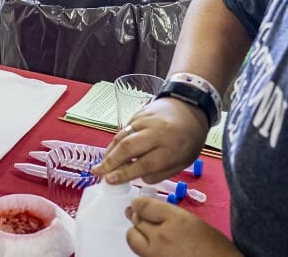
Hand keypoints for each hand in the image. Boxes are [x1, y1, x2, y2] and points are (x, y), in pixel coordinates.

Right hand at [92, 98, 207, 184]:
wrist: (189, 107)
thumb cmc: (188, 140)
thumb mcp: (182, 162)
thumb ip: (159, 172)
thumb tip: (135, 177)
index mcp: (172, 147)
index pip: (145, 163)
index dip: (125, 173)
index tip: (110, 181)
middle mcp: (157, 132)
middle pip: (128, 147)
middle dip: (111, 162)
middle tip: (98, 173)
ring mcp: (146, 120)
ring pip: (122, 137)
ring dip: (109, 152)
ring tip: (100, 165)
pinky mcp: (138, 113)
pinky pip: (124, 129)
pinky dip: (115, 142)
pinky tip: (110, 153)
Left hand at [126, 197, 240, 256]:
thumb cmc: (217, 249)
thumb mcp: (195, 222)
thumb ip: (172, 215)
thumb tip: (155, 213)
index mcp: (176, 219)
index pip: (144, 205)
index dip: (139, 203)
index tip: (138, 203)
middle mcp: (162, 236)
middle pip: (136, 220)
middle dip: (137, 216)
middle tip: (139, 215)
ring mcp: (156, 253)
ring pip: (132, 238)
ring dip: (136, 233)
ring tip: (143, 231)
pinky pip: (141, 253)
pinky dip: (142, 248)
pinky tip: (151, 246)